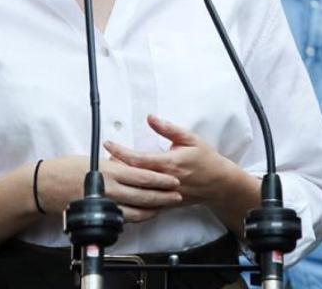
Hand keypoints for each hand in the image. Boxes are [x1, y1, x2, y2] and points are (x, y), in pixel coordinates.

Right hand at [35, 155, 181, 222]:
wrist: (46, 186)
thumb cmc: (66, 169)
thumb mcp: (93, 159)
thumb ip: (114, 164)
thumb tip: (129, 164)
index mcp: (110, 171)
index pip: (142, 176)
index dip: (161, 179)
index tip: (174, 180)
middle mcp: (110, 189)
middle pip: (144, 195)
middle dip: (164, 196)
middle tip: (177, 194)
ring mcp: (105, 204)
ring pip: (136, 210)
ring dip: (153, 209)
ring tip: (164, 206)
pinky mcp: (100, 214)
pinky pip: (123, 219)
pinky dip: (137, 217)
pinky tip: (144, 214)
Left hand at [104, 115, 235, 208]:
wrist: (220, 184)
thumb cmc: (206, 159)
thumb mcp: (190, 139)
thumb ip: (168, 129)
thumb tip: (150, 117)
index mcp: (169, 163)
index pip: (138, 159)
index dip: (120, 152)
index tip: (107, 144)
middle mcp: (165, 180)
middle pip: (133, 176)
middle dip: (116, 168)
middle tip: (101, 160)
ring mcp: (166, 194)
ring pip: (138, 191)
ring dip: (122, 182)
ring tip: (108, 173)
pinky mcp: (167, 203)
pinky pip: (147, 203)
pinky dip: (133, 197)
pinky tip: (123, 192)